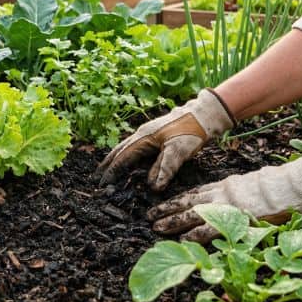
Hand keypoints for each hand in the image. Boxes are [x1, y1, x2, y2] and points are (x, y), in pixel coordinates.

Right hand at [97, 89, 234, 189]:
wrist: (204, 114)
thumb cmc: (191, 131)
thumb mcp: (178, 151)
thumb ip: (164, 169)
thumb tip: (152, 187)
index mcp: (143, 138)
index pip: (123, 158)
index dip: (112, 171)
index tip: (103, 184)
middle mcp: (142, 134)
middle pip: (119, 150)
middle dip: (108, 163)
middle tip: (97, 176)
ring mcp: (149, 132)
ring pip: (127, 147)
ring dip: (117, 158)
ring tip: (109, 169)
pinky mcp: (156, 134)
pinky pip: (136, 146)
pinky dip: (129, 155)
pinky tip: (132, 160)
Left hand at [147, 151, 301, 241]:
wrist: (292, 185)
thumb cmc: (280, 187)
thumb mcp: (255, 186)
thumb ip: (242, 194)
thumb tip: (238, 203)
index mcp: (227, 186)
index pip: (197, 192)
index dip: (180, 199)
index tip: (166, 203)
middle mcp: (222, 194)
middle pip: (189, 200)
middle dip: (168, 208)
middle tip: (150, 215)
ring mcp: (227, 206)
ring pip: (193, 213)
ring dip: (173, 221)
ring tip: (156, 227)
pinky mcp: (234, 219)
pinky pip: (210, 228)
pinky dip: (196, 235)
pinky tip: (183, 241)